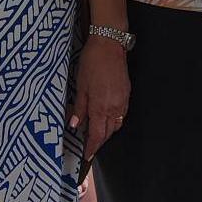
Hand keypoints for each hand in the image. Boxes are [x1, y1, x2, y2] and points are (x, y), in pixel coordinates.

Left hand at [70, 35, 130, 161]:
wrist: (109, 45)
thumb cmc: (92, 63)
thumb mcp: (81, 85)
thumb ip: (80, 107)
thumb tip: (75, 125)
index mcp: (100, 107)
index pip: (97, 135)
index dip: (92, 147)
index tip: (87, 156)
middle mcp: (114, 108)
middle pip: (108, 133)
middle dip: (99, 142)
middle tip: (89, 146)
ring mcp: (122, 101)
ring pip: (116, 124)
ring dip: (107, 132)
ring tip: (96, 133)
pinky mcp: (127, 94)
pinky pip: (121, 114)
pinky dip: (114, 120)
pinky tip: (106, 117)